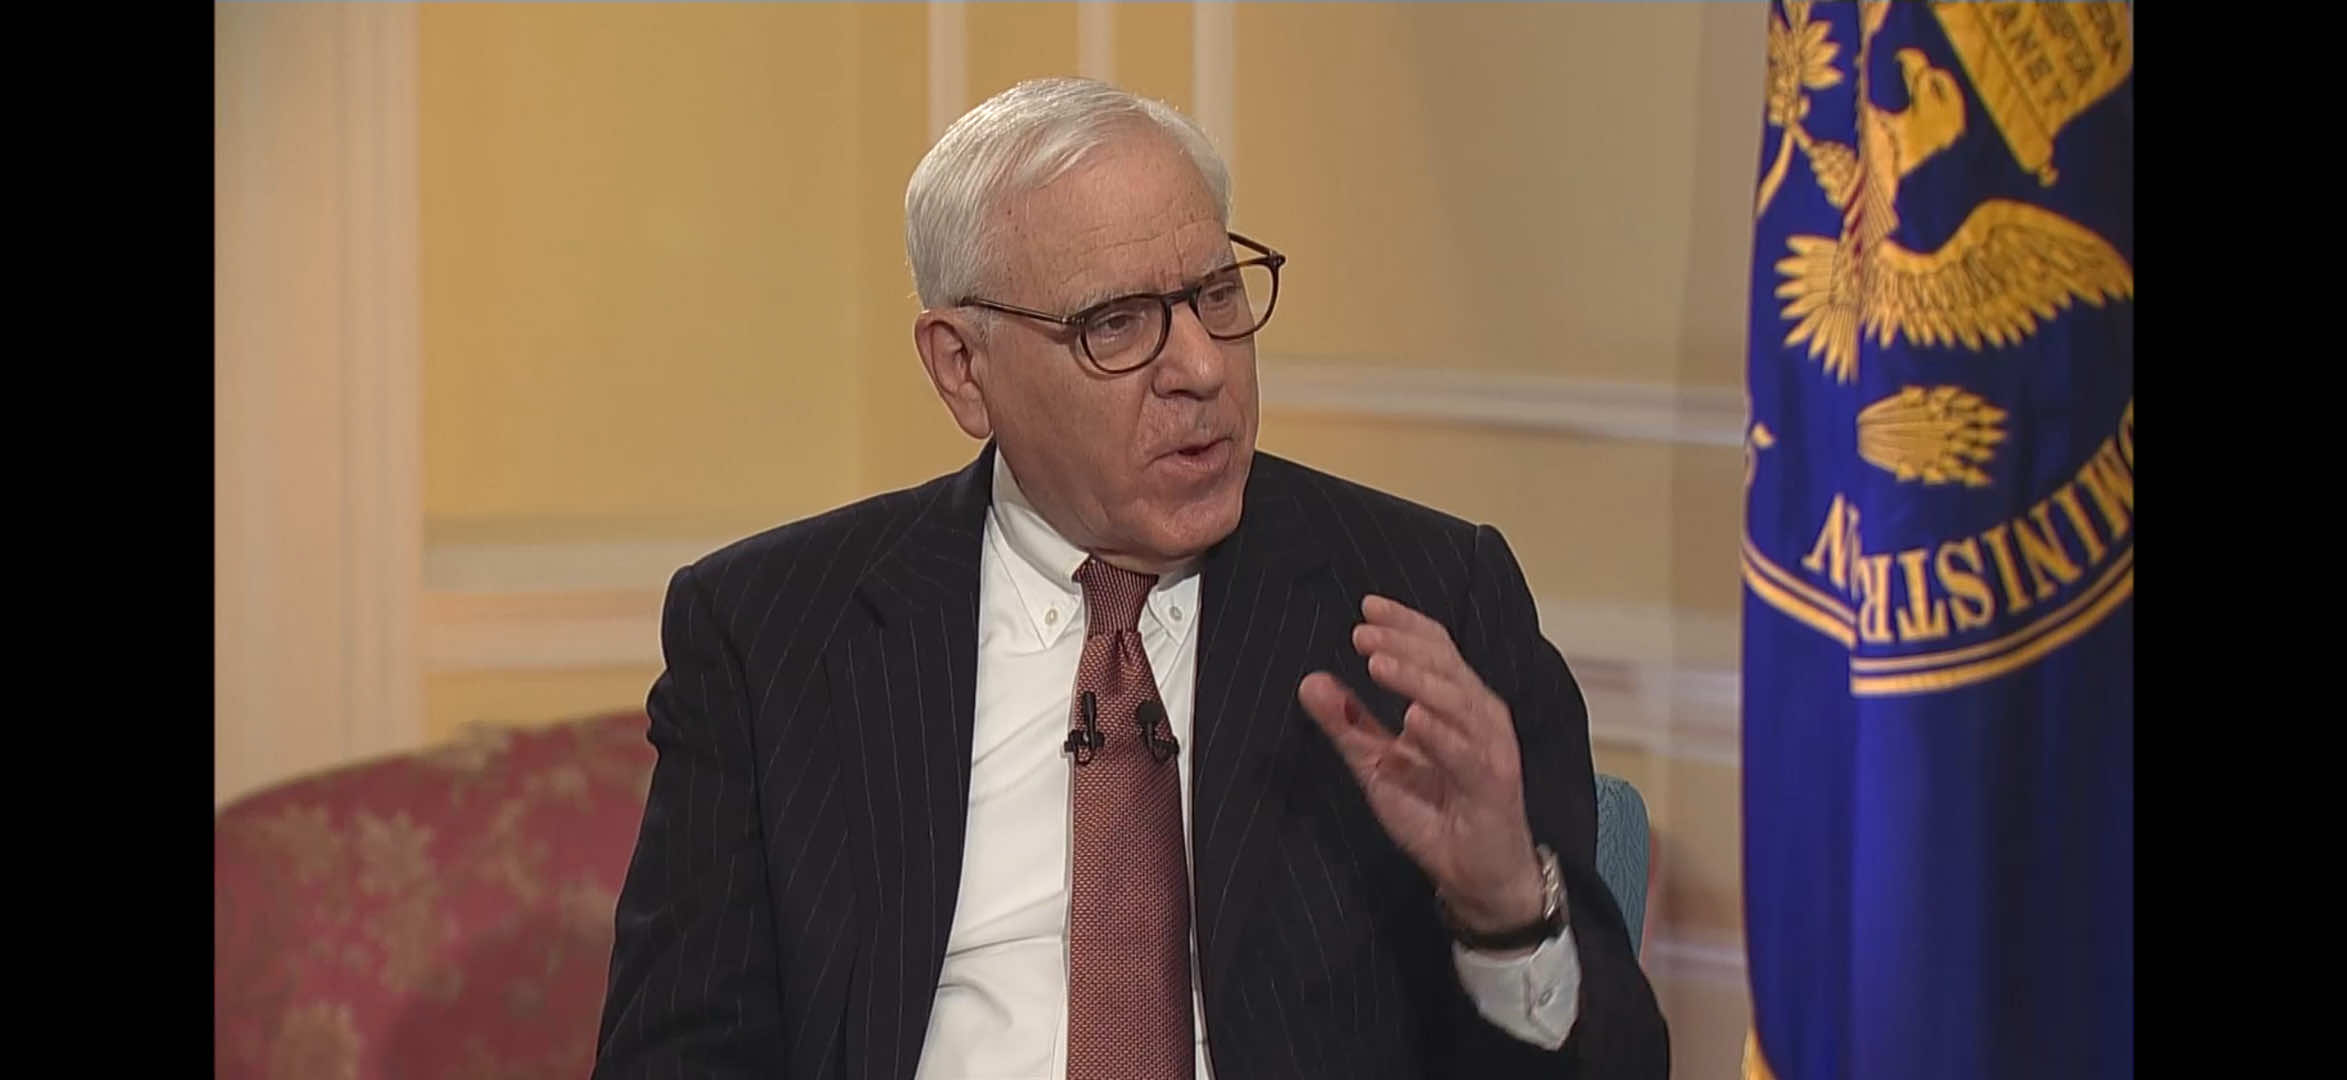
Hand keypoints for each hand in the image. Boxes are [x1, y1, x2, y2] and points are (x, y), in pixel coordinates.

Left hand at [1298, 594, 1544, 934]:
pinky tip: (1414, 718)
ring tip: (1377, 665)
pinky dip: (1440, 734)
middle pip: (1444, 665)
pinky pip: (1466, 754)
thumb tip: (1310, 681)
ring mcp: (1489, 747)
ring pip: (1455, 701)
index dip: (1403, 625)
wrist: (1477, 872)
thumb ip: (1348, 724)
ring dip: (1416, 679)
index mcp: (1455, 701)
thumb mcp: (1377, 765)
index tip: (1366, 607)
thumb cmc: (1434, 811)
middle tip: (1361, 634)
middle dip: (1402, 646)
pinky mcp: (1494, 783)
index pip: (1434, 648)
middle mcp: (1477, 714)